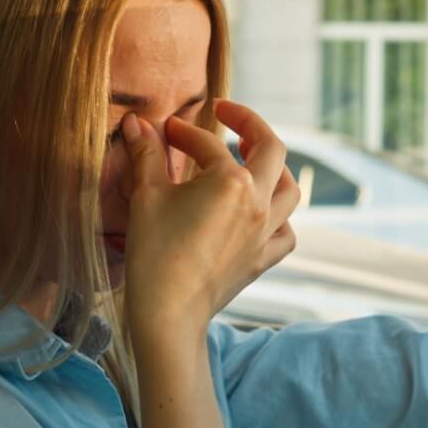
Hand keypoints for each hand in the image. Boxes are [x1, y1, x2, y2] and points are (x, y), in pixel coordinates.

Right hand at [119, 99, 299, 337]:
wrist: (169, 311)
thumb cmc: (155, 252)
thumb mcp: (146, 196)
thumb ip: (147, 155)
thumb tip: (137, 124)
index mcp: (232, 181)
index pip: (209, 145)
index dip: (184, 133)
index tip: (166, 131)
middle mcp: (259, 203)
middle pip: (272, 150)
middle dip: (250, 126)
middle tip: (228, 116)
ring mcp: (266, 233)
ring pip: (290, 190)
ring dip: (275, 169)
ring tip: (253, 160)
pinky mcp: (264, 259)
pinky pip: (287, 232)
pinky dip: (281, 218)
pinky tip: (264, 214)